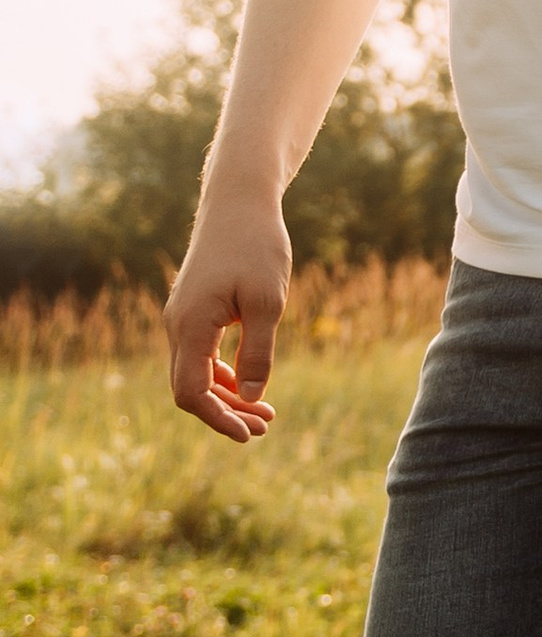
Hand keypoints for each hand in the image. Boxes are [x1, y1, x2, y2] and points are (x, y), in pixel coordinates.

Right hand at [165, 185, 292, 444]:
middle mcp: (178, 325)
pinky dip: (224, 375)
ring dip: (227, 396)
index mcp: (190, 326)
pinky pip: (201, 355)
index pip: (191, 392)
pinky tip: (250, 383)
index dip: (218, 419)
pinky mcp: (194, 310)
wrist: (238, 202)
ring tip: (265, 413)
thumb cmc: (257, 246)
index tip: (249, 434)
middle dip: (225, 413)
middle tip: (266, 427)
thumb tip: (252, 395)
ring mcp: (183, 317)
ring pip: (196, 373)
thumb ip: (258, 351)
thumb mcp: (267, 302)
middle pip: (190, 388)